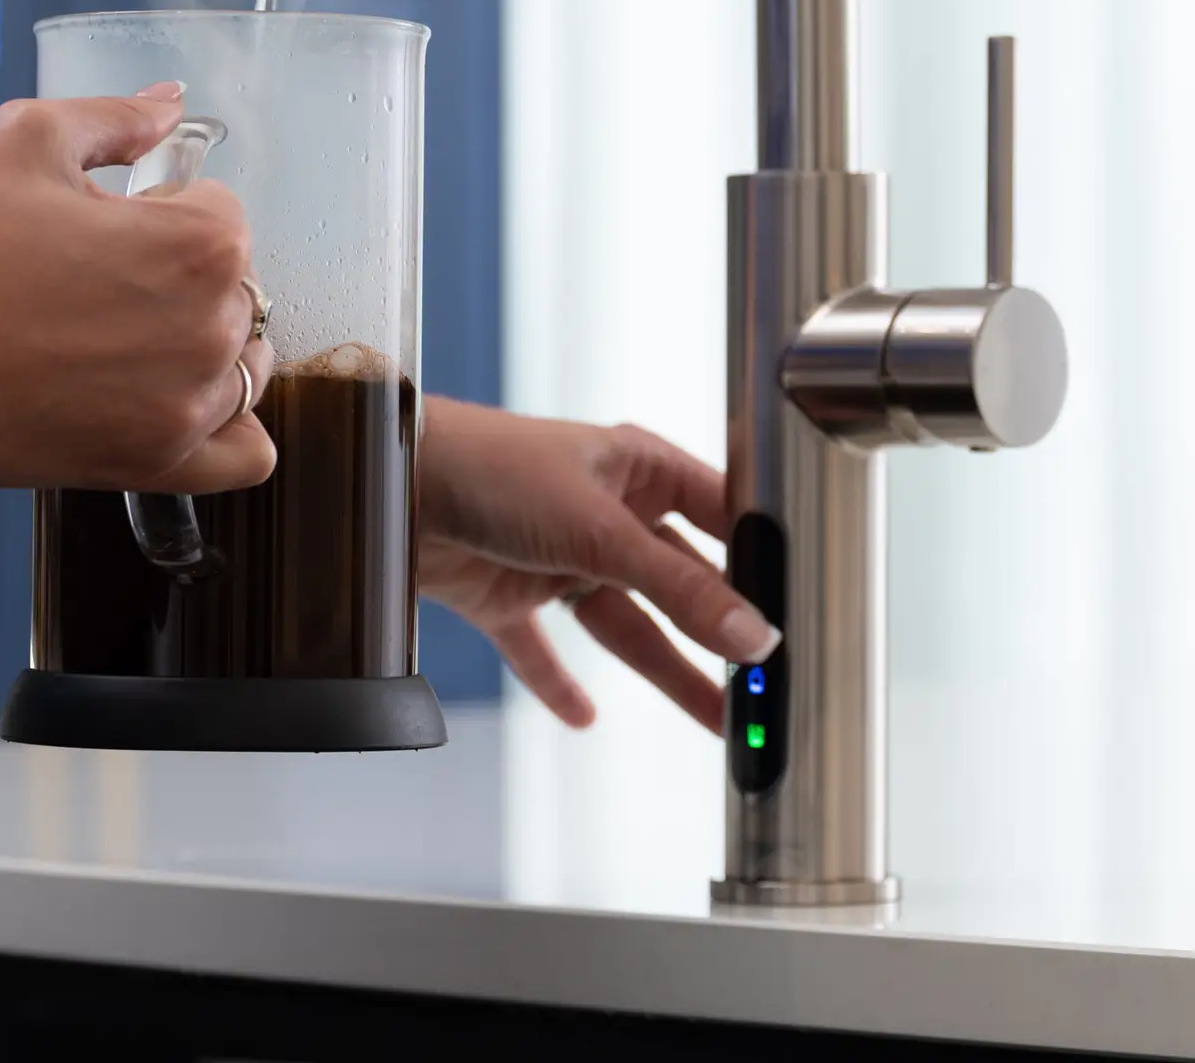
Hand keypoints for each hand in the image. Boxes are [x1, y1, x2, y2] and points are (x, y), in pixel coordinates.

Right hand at [0, 87, 275, 492]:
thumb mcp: (28, 137)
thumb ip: (118, 118)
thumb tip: (171, 103)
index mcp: (201, 242)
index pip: (222, 213)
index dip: (159, 209)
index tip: (101, 227)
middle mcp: (213, 329)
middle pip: (235, 290)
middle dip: (177, 277)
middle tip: (89, 283)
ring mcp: (188, 406)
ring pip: (241, 365)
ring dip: (198, 346)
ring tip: (112, 339)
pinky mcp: (154, 464)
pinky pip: (246, 456)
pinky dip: (227, 428)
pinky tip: (171, 401)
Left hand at [416, 397, 777, 733]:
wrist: (389, 482)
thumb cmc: (493, 468)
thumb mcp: (599, 530)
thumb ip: (678, 587)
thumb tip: (756, 635)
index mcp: (637, 469)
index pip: (723, 517)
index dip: (762, 563)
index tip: (805, 615)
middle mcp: (604, 511)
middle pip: (680, 583)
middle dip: (721, 632)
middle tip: (766, 687)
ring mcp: (556, 554)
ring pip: (627, 624)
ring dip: (669, 671)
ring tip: (721, 725)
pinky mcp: (507, 594)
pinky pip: (543, 648)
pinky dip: (560, 683)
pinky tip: (584, 717)